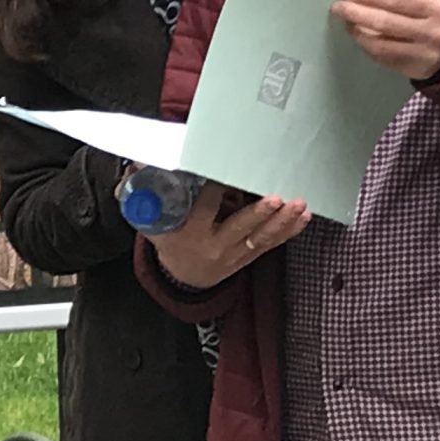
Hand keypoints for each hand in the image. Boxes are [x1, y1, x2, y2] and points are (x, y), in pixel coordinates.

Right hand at [153, 184, 311, 290]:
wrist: (184, 276)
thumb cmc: (169, 240)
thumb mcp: (152, 223)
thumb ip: (146, 198)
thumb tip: (136, 164)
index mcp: (191, 234)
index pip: (205, 209)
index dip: (216, 190)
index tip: (226, 173)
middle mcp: (215, 246)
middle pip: (241, 228)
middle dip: (260, 213)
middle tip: (277, 198)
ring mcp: (235, 253)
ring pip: (262, 237)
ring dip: (282, 221)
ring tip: (299, 205)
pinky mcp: (250, 256)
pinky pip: (272, 244)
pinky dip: (289, 230)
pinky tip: (302, 218)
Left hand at [333, 0, 439, 80]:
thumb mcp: (432, 2)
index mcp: (438, 9)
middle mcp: (432, 32)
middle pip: (385, 22)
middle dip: (357, 13)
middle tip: (338, 7)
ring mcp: (424, 54)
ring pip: (381, 44)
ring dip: (358, 32)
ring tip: (346, 23)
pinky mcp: (416, 71)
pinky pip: (384, 59)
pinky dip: (368, 47)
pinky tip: (360, 38)